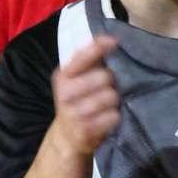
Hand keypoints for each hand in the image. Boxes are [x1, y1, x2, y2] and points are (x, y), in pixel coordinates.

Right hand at [50, 35, 120, 158]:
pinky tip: (106, 117)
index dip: (98, 47)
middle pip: (104, 77)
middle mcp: (66, 93)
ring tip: (105, 104)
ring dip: (113, 100)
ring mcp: (75, 112)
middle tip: (105, 87)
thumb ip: (89, 62)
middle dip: (110, 81)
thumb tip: (111, 40)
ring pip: (110, 96)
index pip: (81, 57)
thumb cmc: (76, 101)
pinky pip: (113, 116)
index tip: (114, 41)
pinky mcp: (86, 130)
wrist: (66, 136)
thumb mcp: (75, 80)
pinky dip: (114, 116)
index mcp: (63, 76)